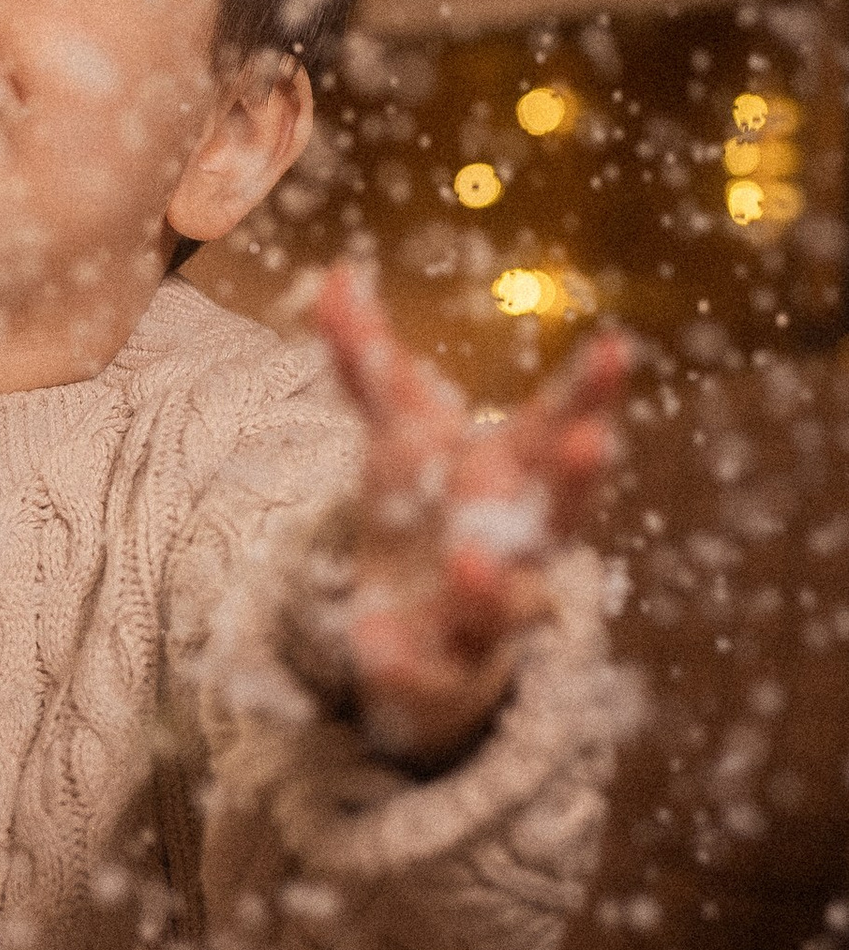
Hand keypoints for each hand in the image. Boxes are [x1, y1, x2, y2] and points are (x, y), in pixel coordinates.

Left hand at [308, 264, 626, 766]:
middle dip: (578, 481)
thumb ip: (369, 365)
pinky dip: (401, 659)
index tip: (613, 346)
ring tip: (466, 555)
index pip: (560, 428)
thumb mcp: (397, 439)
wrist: (419, 639)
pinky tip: (370, 640)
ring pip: (506, 605)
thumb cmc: (426, 518)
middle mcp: (521, 545)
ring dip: (490, 582)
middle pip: (563, 515)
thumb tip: (337, 277)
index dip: (589, 393)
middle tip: (591, 444)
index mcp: (515, 478)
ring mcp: (486, 614)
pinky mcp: (442, 672)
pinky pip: (428, 672)